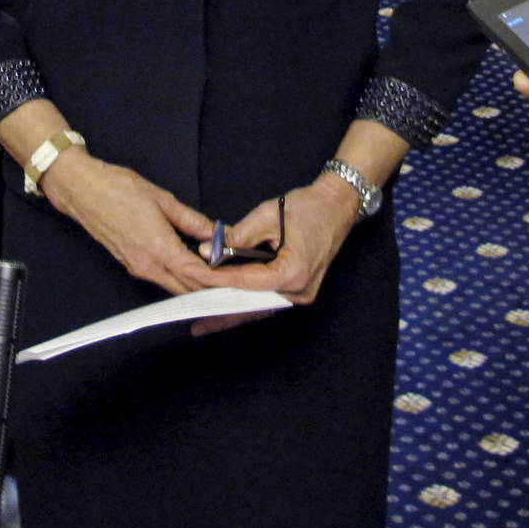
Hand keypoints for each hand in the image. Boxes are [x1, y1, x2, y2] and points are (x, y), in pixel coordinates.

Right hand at [38, 152, 221, 297]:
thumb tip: (217, 232)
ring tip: (217, 278)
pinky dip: (178, 279)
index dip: (218, 280)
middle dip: (210, 289)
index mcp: (159, 248)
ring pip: (173, 286)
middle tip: (233, 284)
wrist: (82, 190)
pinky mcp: (130, 264)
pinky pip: (160, 279)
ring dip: (194, 286)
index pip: (196, 274)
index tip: (237, 280)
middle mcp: (148, 265)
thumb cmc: (119, 189)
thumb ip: (192, 220)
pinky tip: (191, 270)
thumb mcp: (163, 199)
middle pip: (186, 289)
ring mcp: (137, 268)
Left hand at [195, 176, 362, 334]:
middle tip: (193, 316)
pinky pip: (268, 300)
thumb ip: (237, 236)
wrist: (338, 206)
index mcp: (293, 273)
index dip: (216, 279)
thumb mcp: (268, 215)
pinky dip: (247, 302)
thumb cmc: (307, 207)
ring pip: (259, 306)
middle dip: (221, 309)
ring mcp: (301, 295)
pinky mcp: (300, 291)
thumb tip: (208, 251)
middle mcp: (299, 292)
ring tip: (204, 321)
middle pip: (251, 304)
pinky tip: (227, 309)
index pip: (245, 281)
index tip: (191, 275)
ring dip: (232, 311)